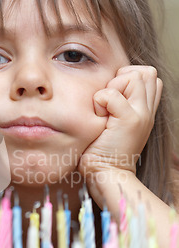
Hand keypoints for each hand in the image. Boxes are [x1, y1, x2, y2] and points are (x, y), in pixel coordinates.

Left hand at [78, 65, 162, 180]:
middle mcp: (148, 111)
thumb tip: (107, 84)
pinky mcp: (130, 121)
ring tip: (105, 112)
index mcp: (146, 110)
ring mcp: (142, 115)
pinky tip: (99, 119)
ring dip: (112, 89)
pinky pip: (112, 94)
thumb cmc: (102, 151)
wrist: (106, 175)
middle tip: (108, 104)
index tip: (112, 100)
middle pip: (145, 71)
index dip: (127, 78)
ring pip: (134, 76)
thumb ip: (117, 103)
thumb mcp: (113, 122)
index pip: (147, 75)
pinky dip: (100, 102)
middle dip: (122, 78)